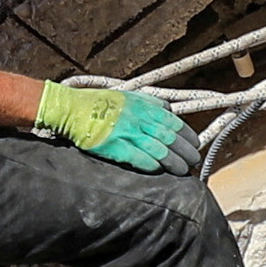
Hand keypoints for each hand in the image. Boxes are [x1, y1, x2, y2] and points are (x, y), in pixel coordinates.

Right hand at [35, 81, 195, 171]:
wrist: (70, 109)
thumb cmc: (97, 103)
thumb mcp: (127, 95)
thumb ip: (149, 102)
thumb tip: (169, 109)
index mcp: (144, 105)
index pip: (175, 122)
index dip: (188, 135)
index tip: (194, 144)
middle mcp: (139, 118)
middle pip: (171, 138)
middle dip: (186, 151)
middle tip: (193, 161)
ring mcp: (127, 133)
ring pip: (160, 151)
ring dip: (175, 163)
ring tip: (183, 170)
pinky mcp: (115, 147)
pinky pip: (140, 159)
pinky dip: (153, 166)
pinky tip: (160, 171)